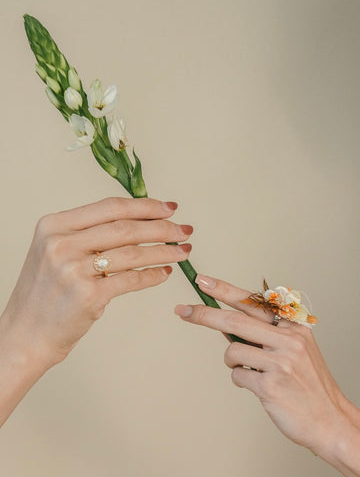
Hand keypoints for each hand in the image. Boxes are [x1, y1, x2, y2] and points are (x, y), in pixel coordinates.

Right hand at [2, 197, 192, 367]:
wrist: (25, 334)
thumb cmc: (45, 293)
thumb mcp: (55, 251)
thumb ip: (88, 234)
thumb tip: (138, 221)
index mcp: (54, 225)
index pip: (110, 207)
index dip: (145, 205)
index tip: (169, 208)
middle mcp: (62, 244)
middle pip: (126, 228)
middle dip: (163, 228)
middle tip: (184, 230)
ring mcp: (74, 270)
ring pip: (133, 253)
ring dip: (164, 251)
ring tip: (183, 252)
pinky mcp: (88, 296)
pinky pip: (131, 280)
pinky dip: (153, 275)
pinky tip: (165, 273)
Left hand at [175, 275, 359, 474]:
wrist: (329, 419)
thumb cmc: (306, 382)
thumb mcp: (291, 348)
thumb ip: (260, 333)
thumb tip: (223, 322)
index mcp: (293, 325)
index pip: (252, 301)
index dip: (224, 289)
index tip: (202, 281)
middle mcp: (289, 339)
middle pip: (234, 321)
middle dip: (204, 315)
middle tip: (182, 310)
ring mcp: (281, 362)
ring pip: (232, 351)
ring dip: (232, 361)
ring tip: (252, 370)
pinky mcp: (271, 385)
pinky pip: (237, 375)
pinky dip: (240, 379)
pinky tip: (259, 386)